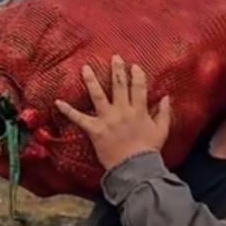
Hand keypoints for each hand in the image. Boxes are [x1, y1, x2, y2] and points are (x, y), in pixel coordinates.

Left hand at [55, 56, 171, 170]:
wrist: (134, 168)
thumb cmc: (148, 150)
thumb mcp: (162, 131)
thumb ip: (163, 113)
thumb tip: (167, 97)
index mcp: (139, 111)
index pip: (138, 87)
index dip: (136, 75)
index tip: (134, 66)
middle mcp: (122, 111)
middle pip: (119, 86)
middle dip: (117, 70)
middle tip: (114, 57)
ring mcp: (107, 120)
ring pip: (98, 96)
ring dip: (91, 80)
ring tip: (85, 68)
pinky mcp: (95, 130)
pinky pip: (79, 118)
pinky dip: (68, 110)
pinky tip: (58, 102)